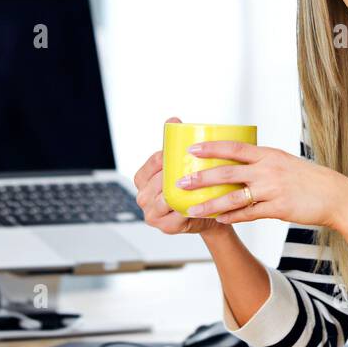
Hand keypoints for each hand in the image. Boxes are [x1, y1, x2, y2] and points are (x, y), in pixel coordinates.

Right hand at [131, 117, 221, 235]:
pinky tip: (196, 203)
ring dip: (180, 192)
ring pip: (165, 198)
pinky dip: (186, 209)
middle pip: (159, 180)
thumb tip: (173, 119)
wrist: (206, 213)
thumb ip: (173, 144)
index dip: (170, 155)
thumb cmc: (190, 186)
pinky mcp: (165, 227)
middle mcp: (142, 197)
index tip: (189, 151)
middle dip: (176, 173)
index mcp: (141, 178)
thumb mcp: (180, 165)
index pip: (155, 161)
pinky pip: (175, 216)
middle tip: (198, 168)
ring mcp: (152, 214)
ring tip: (197, 185)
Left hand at [177, 138, 347, 230]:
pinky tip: (219, 220)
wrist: (334, 195)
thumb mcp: (283, 161)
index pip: (234, 148)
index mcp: (268, 155)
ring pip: (234, 197)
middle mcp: (268, 170)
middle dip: (202, 178)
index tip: (191, 149)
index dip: (211, 148)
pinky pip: (249, 214)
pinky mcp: (278, 209)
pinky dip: (232, 217)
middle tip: (181, 182)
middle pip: (228, 173)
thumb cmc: (307, 178)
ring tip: (193, 208)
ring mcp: (272, 190)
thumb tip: (236, 161)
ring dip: (211, 204)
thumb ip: (260, 162)